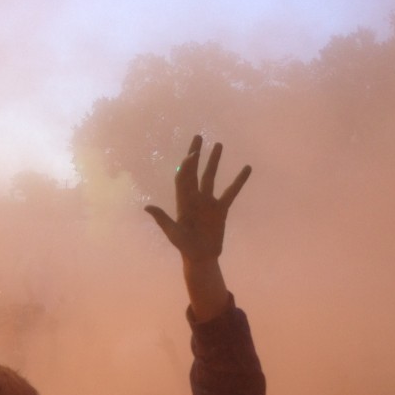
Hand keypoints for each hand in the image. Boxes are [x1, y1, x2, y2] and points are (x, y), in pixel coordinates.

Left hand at [145, 135, 250, 264]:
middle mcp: (195, 198)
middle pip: (195, 171)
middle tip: (198, 137)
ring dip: (214, 161)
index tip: (192, 155)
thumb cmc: (184, 247)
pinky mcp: (221, 209)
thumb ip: (163, 219)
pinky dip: (238, 180)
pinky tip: (246, 168)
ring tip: (219, 144)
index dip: (187, 166)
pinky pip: (231, 192)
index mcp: (183, 202)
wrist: (201, 258)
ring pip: (211, 177)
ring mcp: (208, 202)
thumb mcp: (173, 233)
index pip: (184, 178)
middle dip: (196, 154)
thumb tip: (148, 207)